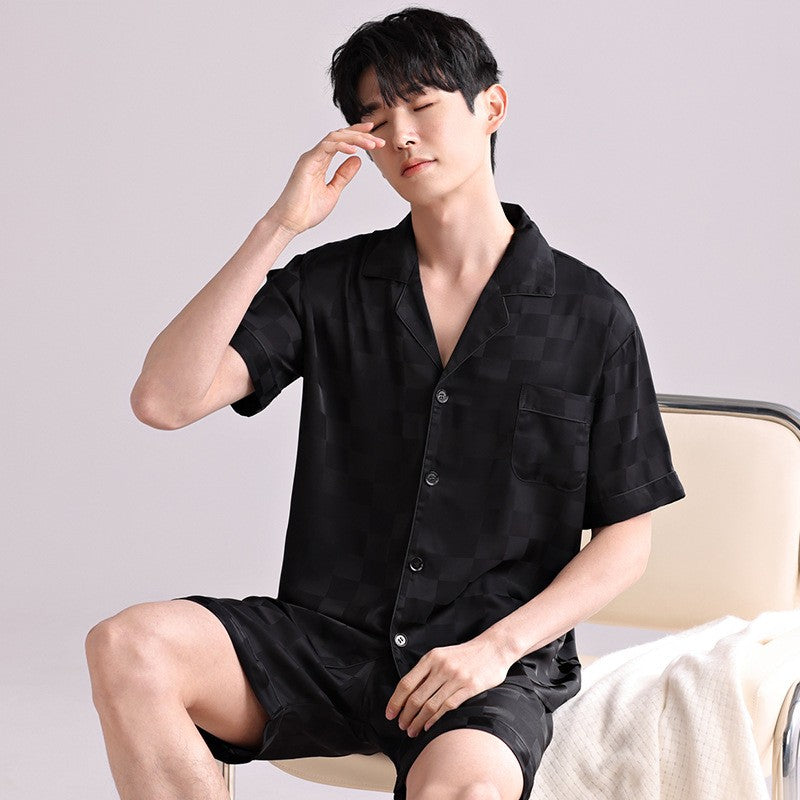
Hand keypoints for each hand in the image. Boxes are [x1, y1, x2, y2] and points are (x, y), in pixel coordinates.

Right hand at [265, 122, 385, 235]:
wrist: (291, 222)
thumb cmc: (307, 210)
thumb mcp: (333, 191)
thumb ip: (344, 175)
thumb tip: (357, 160)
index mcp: (321, 162)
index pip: (341, 142)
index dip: (358, 136)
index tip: (374, 137)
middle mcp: (316, 156)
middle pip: (340, 135)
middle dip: (361, 135)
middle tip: (378, 141)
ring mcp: (311, 157)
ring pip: (334, 137)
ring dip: (355, 138)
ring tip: (371, 144)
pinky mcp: (307, 162)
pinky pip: (326, 147)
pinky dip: (341, 146)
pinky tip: (355, 150)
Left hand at [384, 637, 512, 737]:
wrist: (494, 648)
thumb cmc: (466, 654)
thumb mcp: (443, 655)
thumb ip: (427, 670)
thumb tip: (409, 691)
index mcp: (431, 658)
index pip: (407, 683)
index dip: (396, 701)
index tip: (390, 714)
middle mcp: (441, 667)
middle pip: (416, 697)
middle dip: (405, 715)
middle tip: (401, 726)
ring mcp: (455, 677)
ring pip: (430, 705)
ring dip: (418, 721)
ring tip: (412, 730)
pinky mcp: (469, 687)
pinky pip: (447, 707)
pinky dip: (435, 719)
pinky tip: (428, 726)